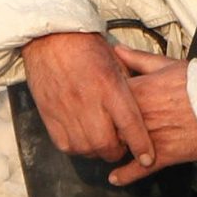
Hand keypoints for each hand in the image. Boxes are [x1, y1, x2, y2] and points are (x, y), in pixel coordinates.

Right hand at [21, 31, 154, 171]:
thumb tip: (139, 112)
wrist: (50, 37)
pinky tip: (82, 138)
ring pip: (85, 148)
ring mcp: (66, 109)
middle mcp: (87, 100)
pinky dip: (77, 147)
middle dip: (116, 151)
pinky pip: (65, 145)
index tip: (147, 159)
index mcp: (109, 85)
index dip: (141, 146)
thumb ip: (128, 89)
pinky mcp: (49, 114)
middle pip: (106, 144)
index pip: (130, 124)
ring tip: (100, 142)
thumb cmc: (86, 47)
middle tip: (119, 146)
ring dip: (96, 150)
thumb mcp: (116, 62)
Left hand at [108, 45, 196, 184]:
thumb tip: (116, 50)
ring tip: (104, 150)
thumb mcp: (168, 65)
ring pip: (120, 146)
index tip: (94, 103)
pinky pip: (140, 168)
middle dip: (101, 127)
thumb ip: (139, 59)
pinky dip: (125, 175)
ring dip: (111, 149)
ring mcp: (150, 136)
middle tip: (96, 130)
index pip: (104, 96)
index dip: (97, 101)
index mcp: (139, 90)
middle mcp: (140, 115)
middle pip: (108, 124)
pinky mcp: (164, 155)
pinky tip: (114, 178)